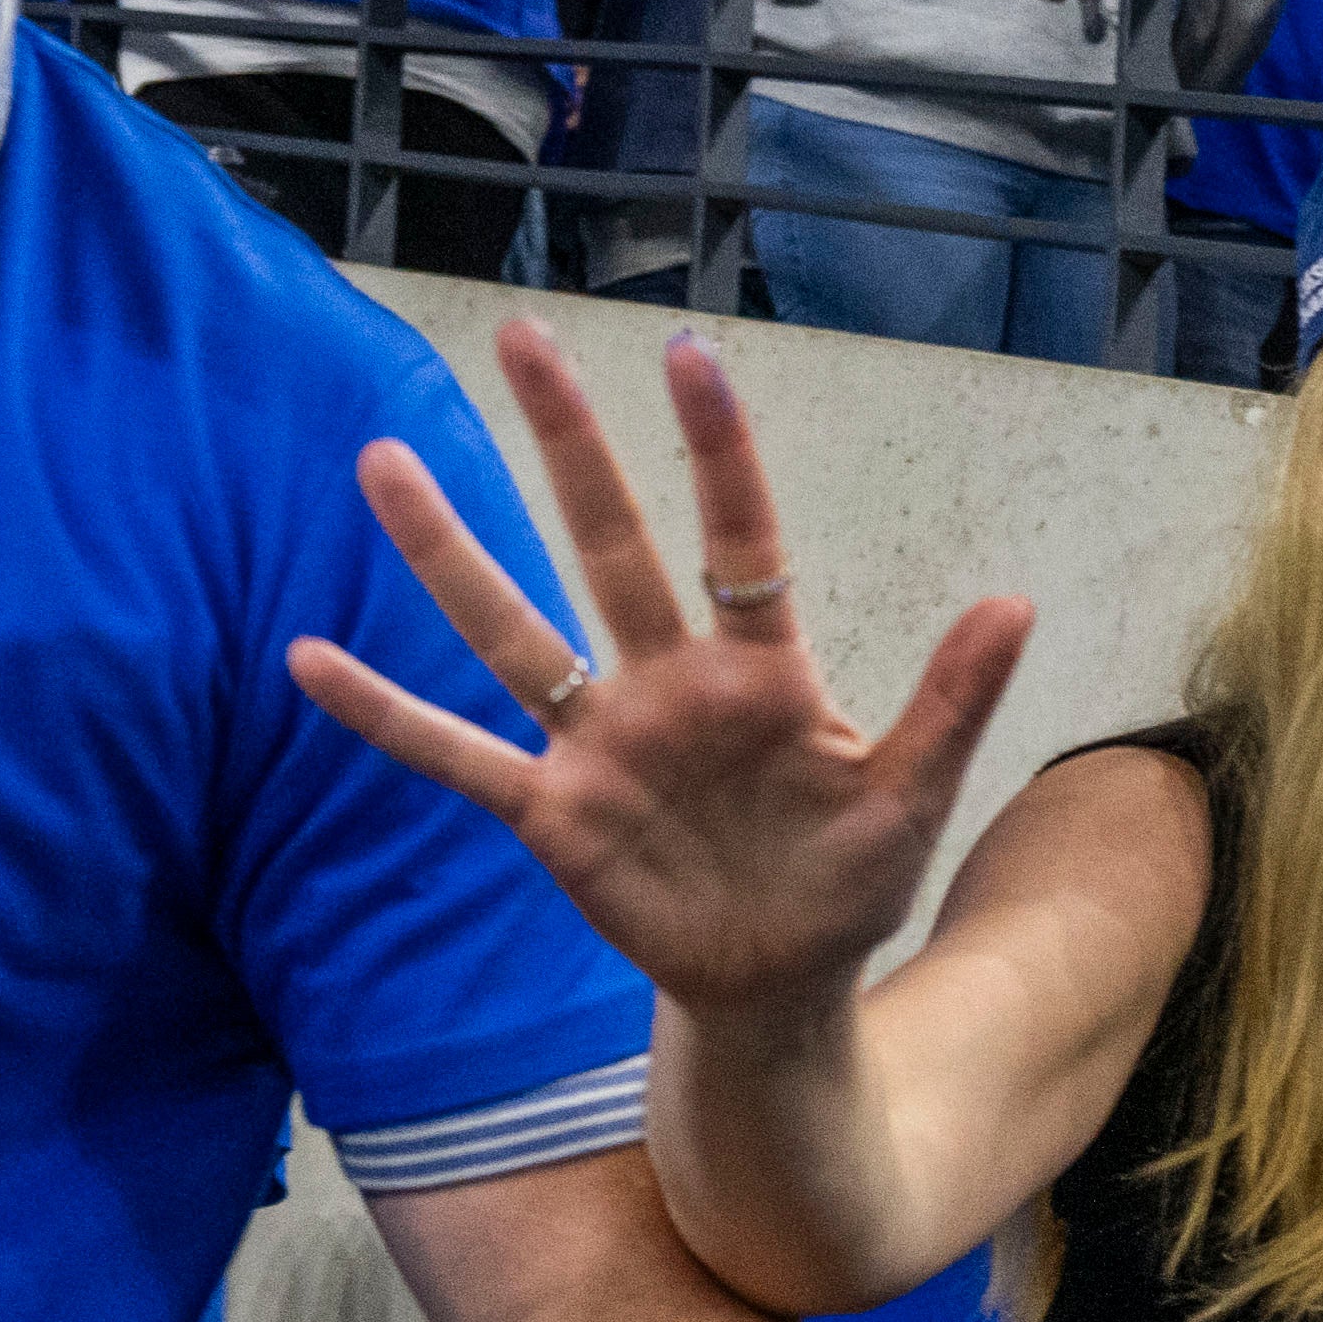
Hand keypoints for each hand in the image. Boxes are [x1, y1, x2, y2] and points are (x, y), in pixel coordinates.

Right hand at [308, 319, 1034, 1027]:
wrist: (782, 983)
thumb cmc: (848, 881)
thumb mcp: (912, 797)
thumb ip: (953, 703)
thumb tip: (1015, 601)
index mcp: (761, 672)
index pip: (738, 539)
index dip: (718, 453)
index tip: (691, 356)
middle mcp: (666, 684)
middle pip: (609, 546)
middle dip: (568, 445)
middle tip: (521, 338)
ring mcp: (600, 744)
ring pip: (511, 631)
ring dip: (446, 553)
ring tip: (381, 463)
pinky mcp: (552, 814)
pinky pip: (458, 756)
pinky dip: (387, 715)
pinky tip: (307, 663)